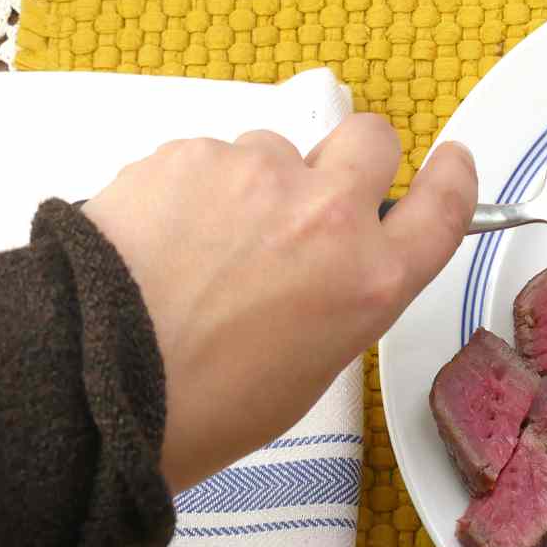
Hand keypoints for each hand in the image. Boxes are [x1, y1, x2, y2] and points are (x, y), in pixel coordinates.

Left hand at [81, 115, 477, 491]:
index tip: (449, 160)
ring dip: (256, 184)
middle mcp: (330, 215)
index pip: (444, 204)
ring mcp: (259, 175)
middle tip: (311, 199)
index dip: (452, 176)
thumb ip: (344, 294)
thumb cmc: (208, 407)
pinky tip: (161, 239)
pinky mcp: (190, 154)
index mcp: (373, 280)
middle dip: (353, 160)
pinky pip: (209, 158)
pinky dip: (193, 189)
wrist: (94, 387)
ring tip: (203, 246)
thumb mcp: (314, 366)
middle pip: (372, 140)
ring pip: (275, 150)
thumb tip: (326, 258)